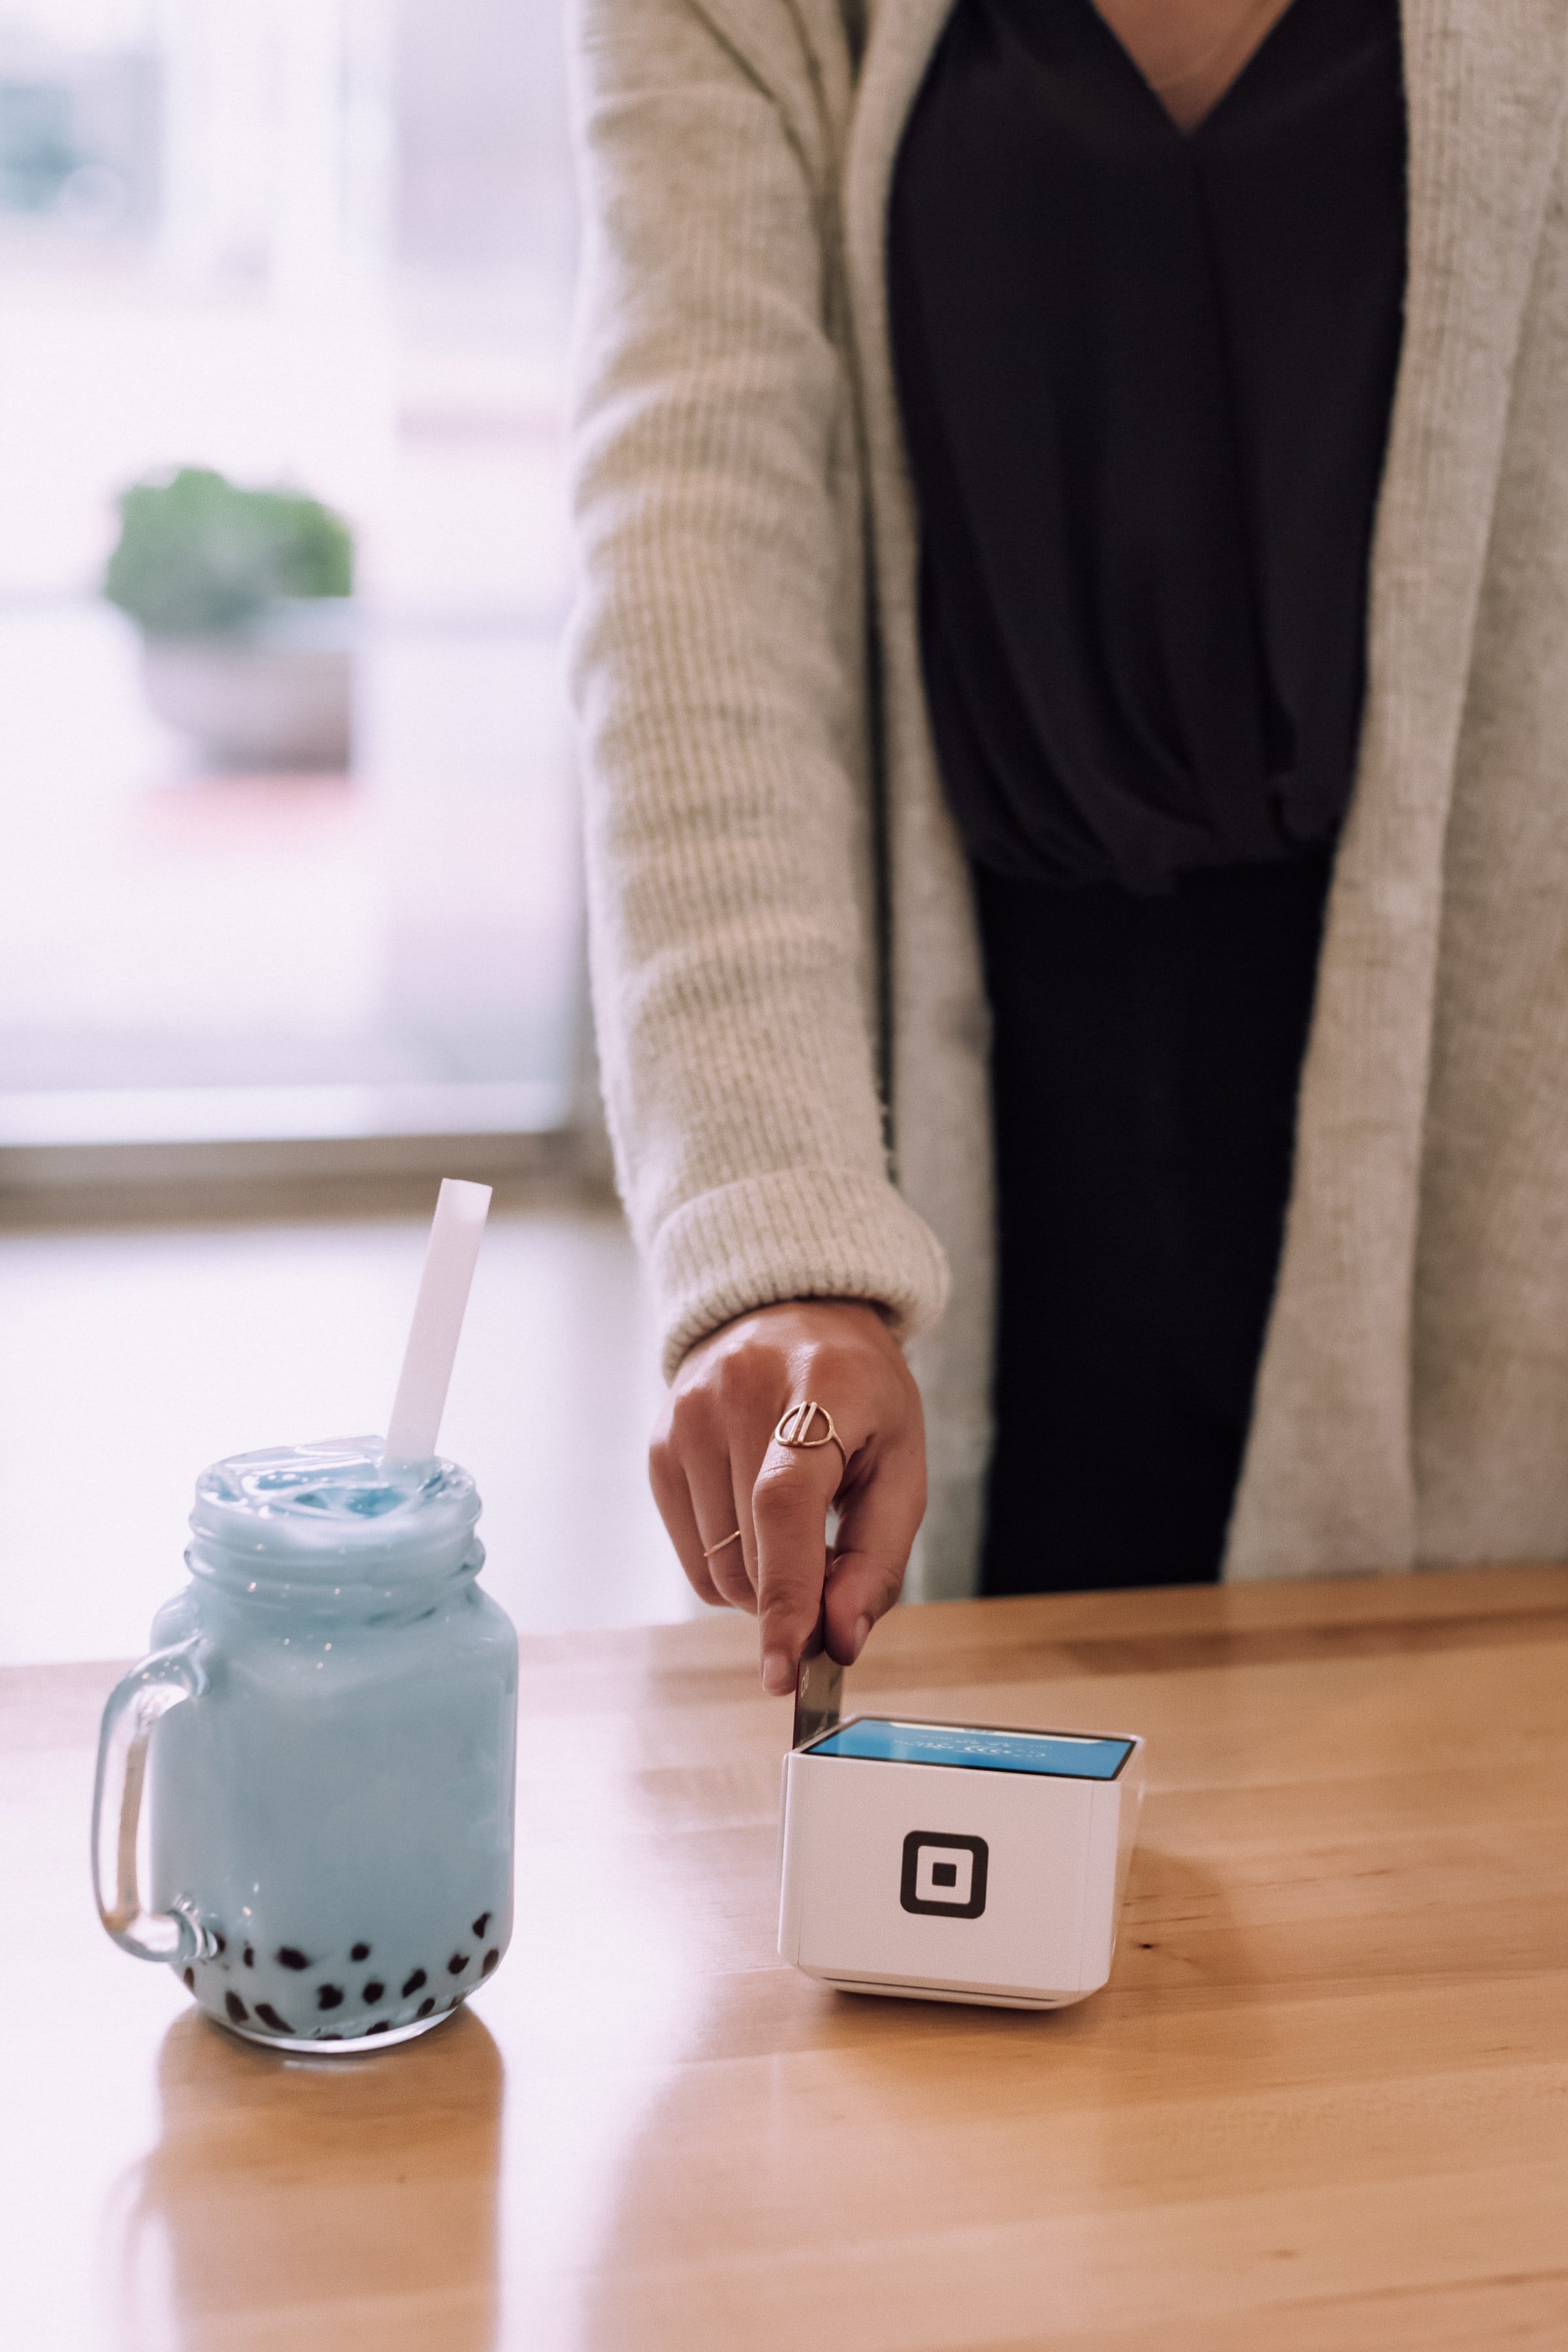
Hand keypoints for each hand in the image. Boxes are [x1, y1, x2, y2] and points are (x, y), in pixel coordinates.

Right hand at [649, 1300, 926, 1695]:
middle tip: (833, 1582)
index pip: (784, 1504)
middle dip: (795, 1599)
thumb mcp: (901, 1461)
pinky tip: (760, 1526)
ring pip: (718, 1566)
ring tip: (799, 1534)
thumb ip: (877, 1557)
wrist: (791, 1314)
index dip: (787, 1595)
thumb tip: (841, 1641)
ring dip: (764, 1586)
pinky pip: (693, 1556)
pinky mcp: (659, 1446)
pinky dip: (733, 1568)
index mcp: (821, 1386)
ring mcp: (686, 1417)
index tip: (788, 1670)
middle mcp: (739, 1392)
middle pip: (752, 1552)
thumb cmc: (859, 1396)